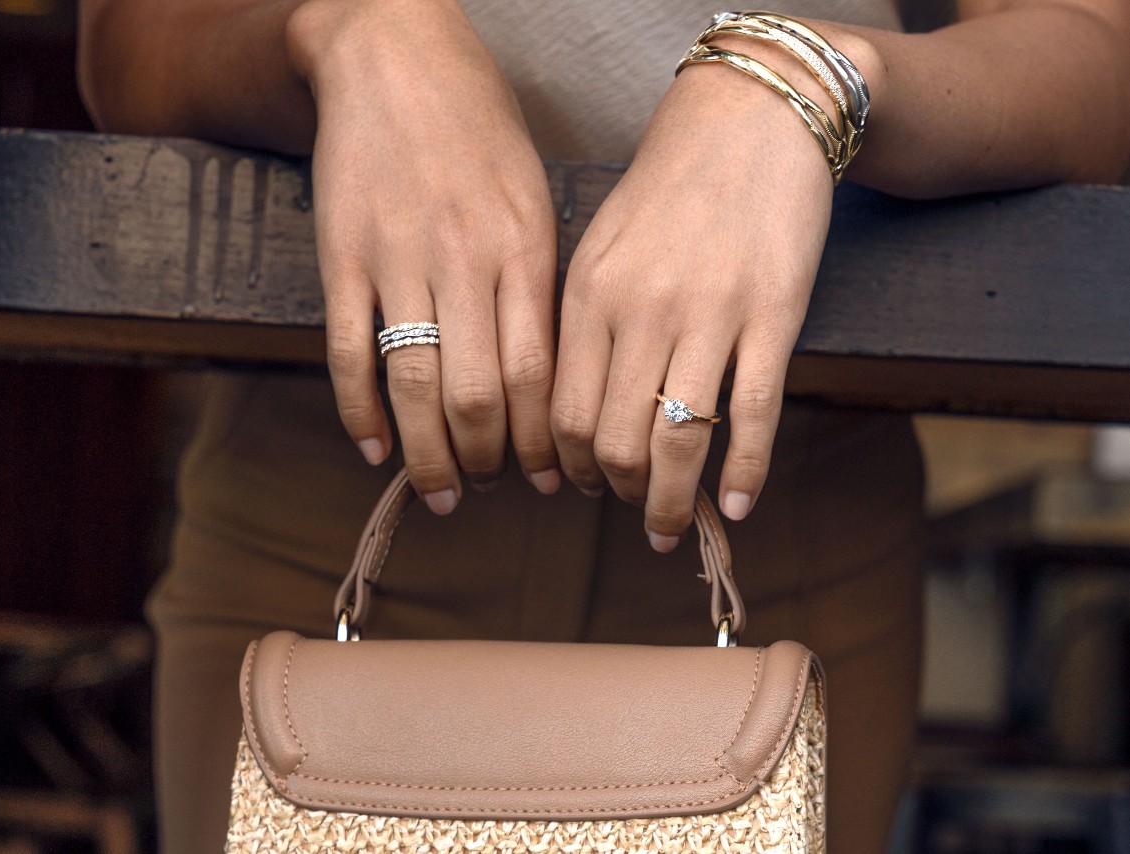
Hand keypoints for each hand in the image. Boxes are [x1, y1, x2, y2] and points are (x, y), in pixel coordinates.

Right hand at [289, 0, 560, 511]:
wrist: (392, 53)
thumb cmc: (475, 124)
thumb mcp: (531, 192)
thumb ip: (537, 279)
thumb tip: (544, 373)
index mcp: (523, 247)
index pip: (538, 375)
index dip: (543, 442)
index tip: (551, 479)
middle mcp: (464, 260)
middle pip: (479, 395)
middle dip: (489, 461)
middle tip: (491, 488)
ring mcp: (397, 259)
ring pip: (414, 386)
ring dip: (428, 455)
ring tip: (440, 492)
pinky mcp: (340, 256)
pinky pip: (349, 352)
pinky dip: (359, 412)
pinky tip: (374, 449)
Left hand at [552, 62, 834, 547]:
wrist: (751, 118)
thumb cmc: (668, 188)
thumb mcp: (601, 245)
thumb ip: (582, 324)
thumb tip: (567, 411)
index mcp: (588, 295)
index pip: (560, 414)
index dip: (568, 467)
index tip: (580, 487)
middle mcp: (641, 311)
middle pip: (613, 440)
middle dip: (618, 494)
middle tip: (631, 510)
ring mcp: (710, 315)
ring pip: (678, 441)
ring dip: (672, 503)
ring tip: (673, 529)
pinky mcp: (774, 315)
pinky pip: (754, 414)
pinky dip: (745, 472)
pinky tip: (737, 506)